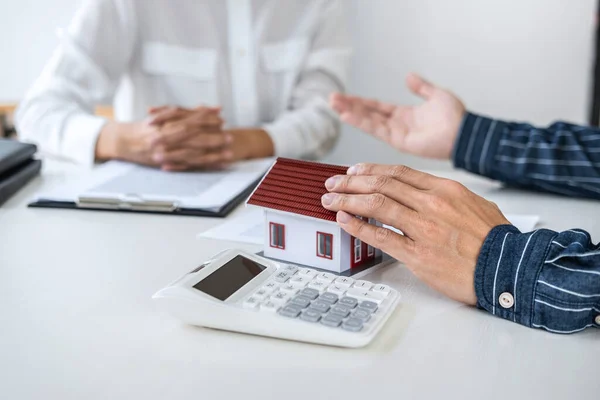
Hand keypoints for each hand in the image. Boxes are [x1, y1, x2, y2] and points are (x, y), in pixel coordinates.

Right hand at [95, 115, 231, 169]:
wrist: (123, 141)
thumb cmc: (145, 127)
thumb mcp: (162, 116)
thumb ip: (183, 112)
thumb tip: (205, 107)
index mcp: (164, 123)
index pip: (188, 119)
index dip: (206, 118)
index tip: (221, 118)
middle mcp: (164, 137)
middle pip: (192, 137)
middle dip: (212, 137)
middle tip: (229, 136)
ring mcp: (164, 152)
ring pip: (191, 153)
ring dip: (212, 154)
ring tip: (229, 153)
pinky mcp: (165, 163)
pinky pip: (187, 165)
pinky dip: (203, 165)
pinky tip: (217, 165)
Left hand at [320, 163, 509, 304]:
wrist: (509, 269)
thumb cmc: (495, 239)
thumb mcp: (474, 204)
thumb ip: (445, 196)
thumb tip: (420, 193)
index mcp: (445, 189)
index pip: (398, 172)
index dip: (370, 170)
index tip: (354, 171)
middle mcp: (431, 203)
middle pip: (381, 184)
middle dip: (351, 182)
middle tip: (333, 183)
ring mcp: (423, 228)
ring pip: (376, 205)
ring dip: (347, 200)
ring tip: (330, 200)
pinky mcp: (418, 254)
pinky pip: (381, 236)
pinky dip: (358, 226)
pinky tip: (344, 221)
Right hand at [330, 73, 465, 158]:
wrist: (464, 132)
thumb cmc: (456, 116)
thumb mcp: (437, 95)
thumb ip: (421, 87)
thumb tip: (409, 76)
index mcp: (404, 114)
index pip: (376, 106)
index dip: (360, 102)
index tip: (343, 97)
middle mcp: (397, 125)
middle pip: (368, 113)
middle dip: (349, 106)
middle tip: (331, 99)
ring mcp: (396, 134)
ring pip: (368, 121)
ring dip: (351, 113)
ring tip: (334, 105)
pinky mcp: (398, 141)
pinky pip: (376, 129)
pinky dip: (361, 122)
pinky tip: (348, 115)